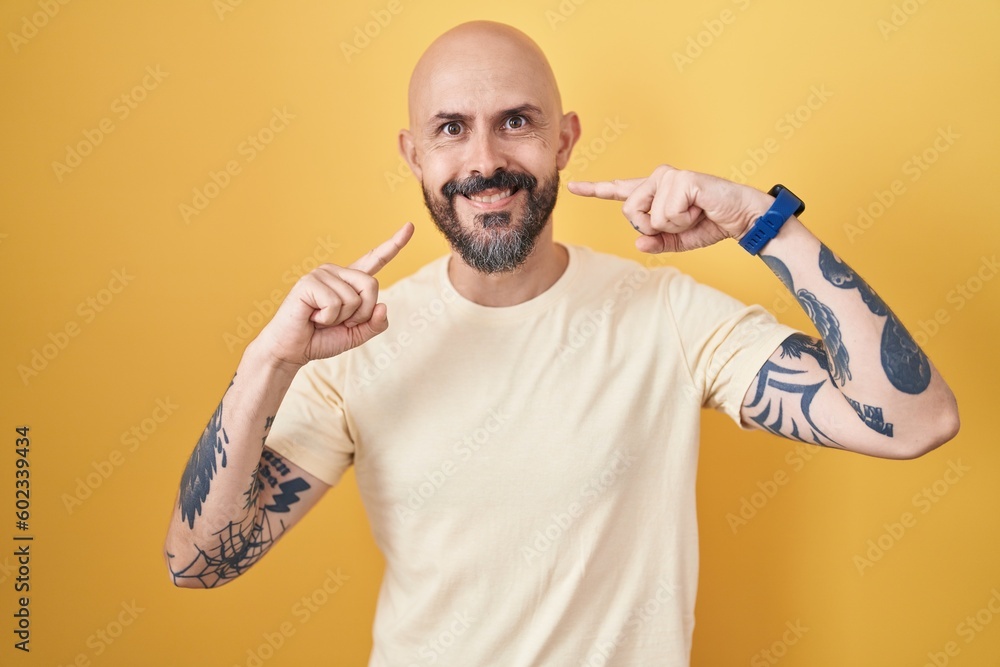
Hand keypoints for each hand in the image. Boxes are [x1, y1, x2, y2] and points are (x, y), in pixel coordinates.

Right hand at [256, 223, 413, 367]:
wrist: (292, 350)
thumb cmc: (321, 339)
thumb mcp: (357, 335)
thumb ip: (375, 323)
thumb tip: (383, 306)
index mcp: (349, 281)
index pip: (375, 259)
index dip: (394, 244)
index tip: (410, 226)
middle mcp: (336, 272)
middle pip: (372, 285)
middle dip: (362, 313)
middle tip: (338, 322)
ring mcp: (321, 274)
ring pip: (355, 297)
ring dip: (342, 318)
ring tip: (321, 319)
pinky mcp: (308, 282)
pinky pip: (335, 302)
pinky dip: (328, 318)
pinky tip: (312, 317)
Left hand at [568, 165, 770, 252]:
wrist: (741, 218)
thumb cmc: (712, 224)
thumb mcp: (678, 240)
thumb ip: (656, 242)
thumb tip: (639, 243)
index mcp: (654, 192)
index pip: (619, 190)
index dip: (595, 190)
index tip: (574, 187)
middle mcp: (657, 178)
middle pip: (628, 212)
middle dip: (652, 227)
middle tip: (682, 220)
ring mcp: (668, 176)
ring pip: (646, 216)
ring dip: (671, 224)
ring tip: (693, 213)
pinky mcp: (681, 179)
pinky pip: (665, 215)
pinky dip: (683, 220)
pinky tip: (699, 209)